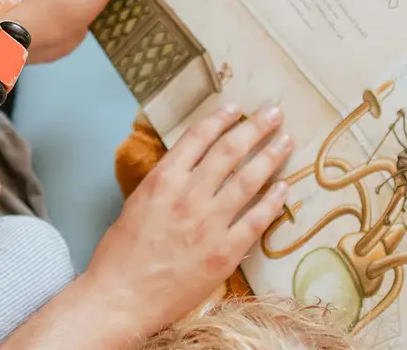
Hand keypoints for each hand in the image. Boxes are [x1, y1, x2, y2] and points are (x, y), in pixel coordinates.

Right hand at [78, 105, 293, 337]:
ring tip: (285, 141)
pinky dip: (273, 201)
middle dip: (255, 127)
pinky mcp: (224, 252)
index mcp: (163, 180)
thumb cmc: (120, 255)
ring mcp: (209, 224)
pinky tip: (284, 188)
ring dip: (271, 156)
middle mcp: (188, 195)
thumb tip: (189, 169)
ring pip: (249, 180)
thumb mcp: (137, 204)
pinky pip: (257, 221)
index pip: (198, 138)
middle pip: (230, 151)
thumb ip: (165, 184)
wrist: (121, 298)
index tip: (236, 109)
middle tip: (273, 113)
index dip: (220, 119)